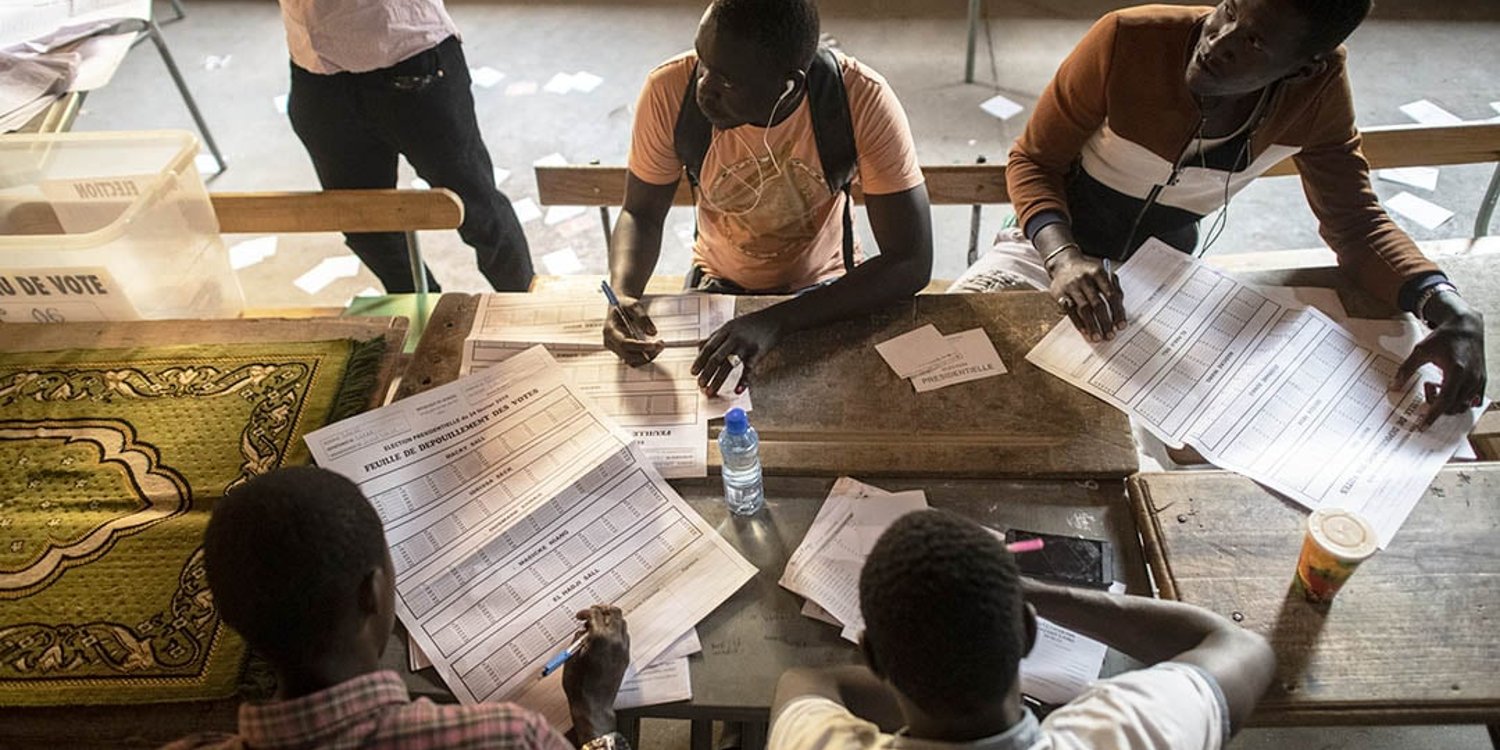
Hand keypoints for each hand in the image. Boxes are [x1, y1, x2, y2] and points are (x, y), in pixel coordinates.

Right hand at [562, 605, 629, 741]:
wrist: (593, 705)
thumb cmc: (579, 685)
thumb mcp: (572, 658)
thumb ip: (578, 639)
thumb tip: (582, 631)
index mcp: (600, 638)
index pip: (596, 614)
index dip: (586, 612)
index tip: (580, 617)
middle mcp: (614, 641)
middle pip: (615, 613)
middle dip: (602, 610)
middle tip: (592, 615)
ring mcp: (622, 649)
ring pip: (622, 623)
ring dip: (610, 621)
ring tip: (598, 627)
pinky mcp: (625, 657)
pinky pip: (624, 637)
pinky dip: (616, 632)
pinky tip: (605, 639)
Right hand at [603, 295, 662, 365]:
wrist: (620, 306)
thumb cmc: (626, 304)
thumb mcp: (634, 305)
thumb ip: (643, 318)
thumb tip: (653, 333)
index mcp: (609, 330)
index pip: (624, 344)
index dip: (640, 346)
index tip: (655, 344)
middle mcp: (610, 342)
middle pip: (628, 356)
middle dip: (646, 353)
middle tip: (661, 344)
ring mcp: (615, 349)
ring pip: (632, 362)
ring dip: (648, 357)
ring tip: (660, 345)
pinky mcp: (621, 352)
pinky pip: (635, 361)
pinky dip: (646, 357)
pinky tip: (654, 347)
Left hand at [692, 309, 783, 394]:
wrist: (775, 319)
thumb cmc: (752, 323)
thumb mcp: (731, 325)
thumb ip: (716, 336)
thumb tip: (699, 347)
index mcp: (725, 330)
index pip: (708, 347)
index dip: (699, 361)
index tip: (693, 373)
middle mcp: (734, 337)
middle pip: (716, 358)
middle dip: (706, 373)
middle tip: (700, 385)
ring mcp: (746, 345)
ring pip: (729, 365)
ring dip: (718, 380)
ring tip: (711, 391)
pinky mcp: (757, 353)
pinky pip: (748, 370)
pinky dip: (743, 382)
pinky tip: (737, 391)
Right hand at [1046, 247, 1124, 341]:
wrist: (1063, 263)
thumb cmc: (1087, 271)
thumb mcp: (1103, 273)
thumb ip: (1114, 287)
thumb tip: (1120, 310)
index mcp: (1099, 273)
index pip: (1112, 295)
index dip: (1117, 312)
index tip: (1121, 325)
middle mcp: (1084, 279)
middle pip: (1097, 304)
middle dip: (1105, 322)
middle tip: (1110, 335)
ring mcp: (1071, 287)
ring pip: (1084, 309)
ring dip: (1092, 325)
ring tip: (1097, 337)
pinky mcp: (1060, 294)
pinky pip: (1070, 311)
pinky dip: (1078, 323)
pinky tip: (1085, 331)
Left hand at [1392, 299, 1485, 428]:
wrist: (1466, 326)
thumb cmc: (1444, 338)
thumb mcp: (1420, 351)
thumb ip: (1406, 370)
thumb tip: (1394, 387)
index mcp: (1457, 371)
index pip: (1444, 401)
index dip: (1433, 415)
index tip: (1422, 425)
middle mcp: (1471, 378)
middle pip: (1453, 406)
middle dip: (1436, 404)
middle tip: (1427, 387)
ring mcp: (1479, 381)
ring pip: (1463, 405)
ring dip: (1448, 402)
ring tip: (1438, 384)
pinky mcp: (1482, 381)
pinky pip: (1473, 401)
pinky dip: (1460, 400)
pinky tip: (1449, 387)